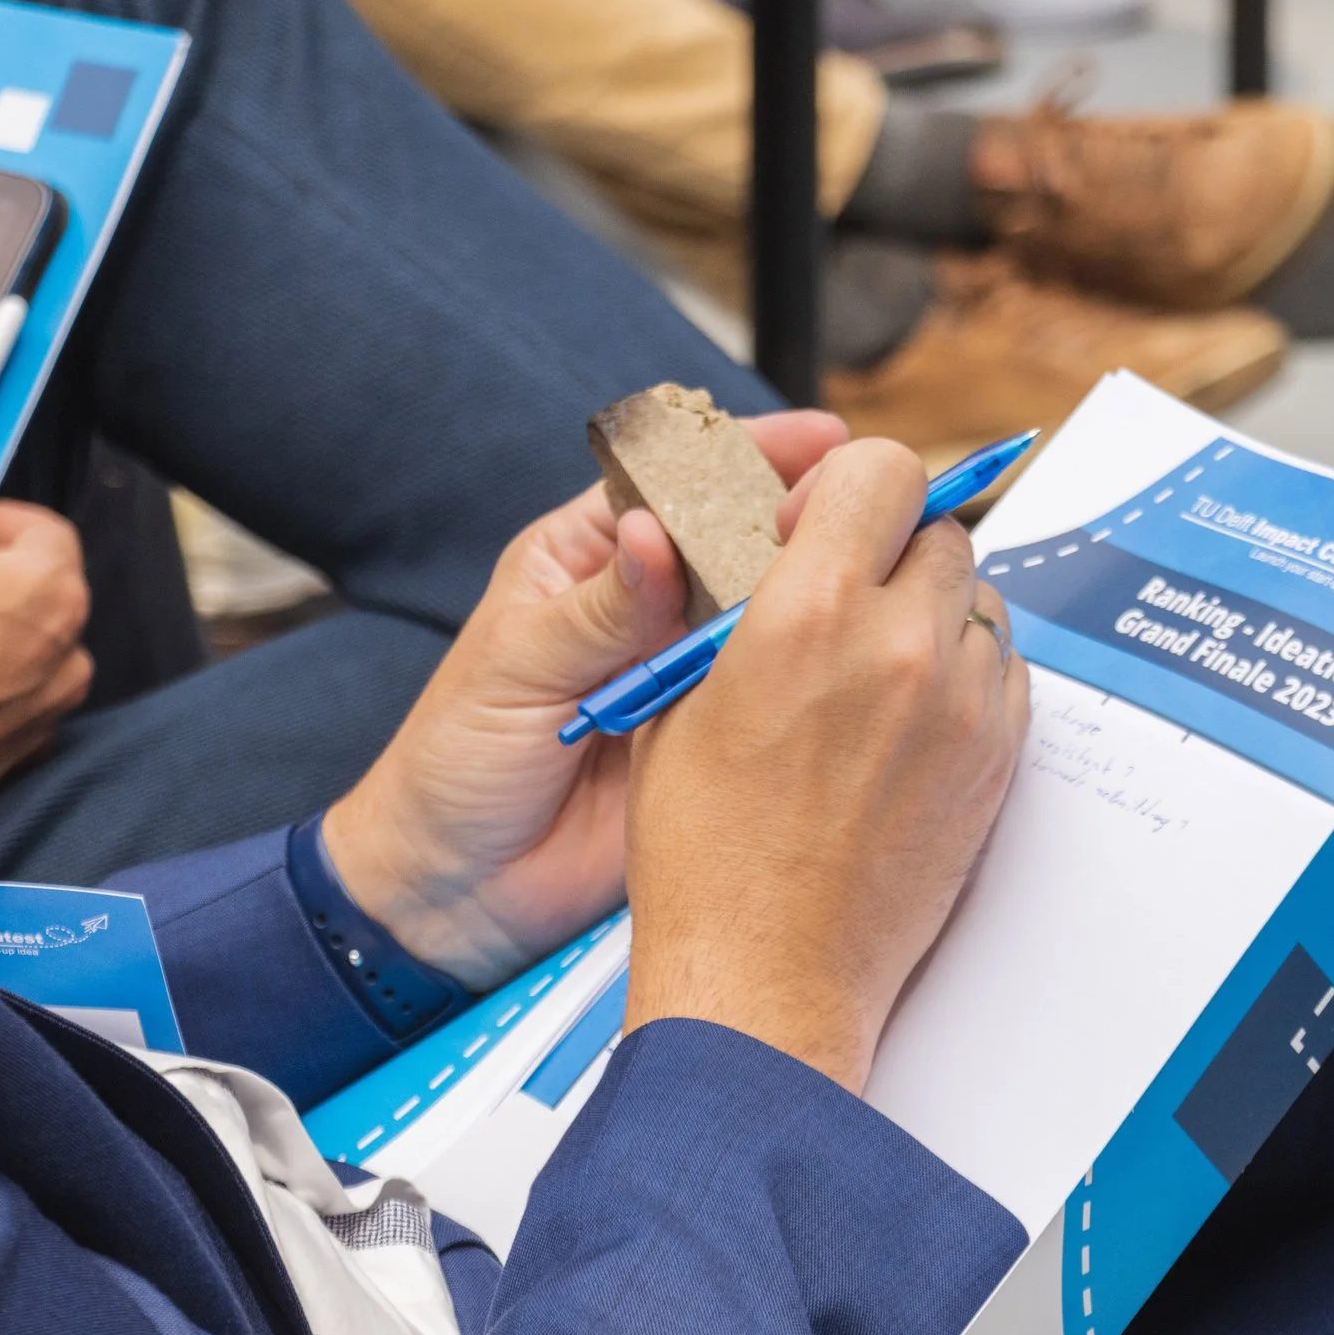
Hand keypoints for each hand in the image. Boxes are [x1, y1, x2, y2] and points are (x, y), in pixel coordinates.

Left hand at [322, 410, 850, 989]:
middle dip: (804, 520)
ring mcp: (689, 674)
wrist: (457, 892)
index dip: (750, 456)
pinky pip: (775, 697)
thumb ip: (597, 607)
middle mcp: (650, 607)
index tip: (822, 442)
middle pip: (742, 541)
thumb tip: (655, 533)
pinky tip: (859, 663)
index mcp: (589, 558)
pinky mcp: (717, 740)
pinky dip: (815, 679)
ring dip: (818, 599)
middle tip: (869, 512)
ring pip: (769, 617)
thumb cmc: (454, 763)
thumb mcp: (516, 667)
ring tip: (879, 578)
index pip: (679, 482)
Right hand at [623, 438, 1030, 1093]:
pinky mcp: (998, 758)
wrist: (767, 976)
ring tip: (876, 664)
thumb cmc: (705, 852)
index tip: (816, 525)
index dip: (846, 486)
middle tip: (847, 596)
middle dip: (890, 547)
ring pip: (978, 598)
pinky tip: (909, 715)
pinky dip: (964, 672)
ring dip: (933, 608)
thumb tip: (776, 550)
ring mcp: (965, 704)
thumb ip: (736, 605)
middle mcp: (903, 645)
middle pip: (938, 529)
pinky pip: (1004, 669)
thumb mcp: (680, 700)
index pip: (880, 470)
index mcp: (810, 612)